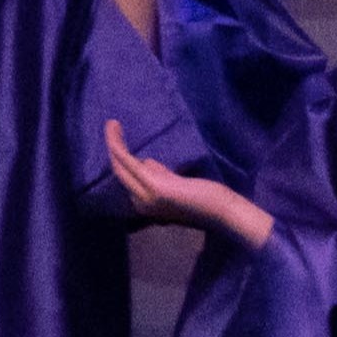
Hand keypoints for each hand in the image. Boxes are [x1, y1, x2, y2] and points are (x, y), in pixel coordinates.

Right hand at [102, 120, 272, 247]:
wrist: (224, 211)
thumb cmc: (207, 198)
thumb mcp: (177, 186)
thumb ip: (162, 176)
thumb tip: (147, 162)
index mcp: (146, 205)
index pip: (129, 180)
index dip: (131, 162)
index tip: (130, 148)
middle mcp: (140, 203)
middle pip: (120, 172)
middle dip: (114, 149)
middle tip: (112, 128)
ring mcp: (145, 196)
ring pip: (119, 166)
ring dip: (113, 142)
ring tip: (112, 124)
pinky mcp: (153, 186)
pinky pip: (127, 161)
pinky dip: (117, 143)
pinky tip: (113, 127)